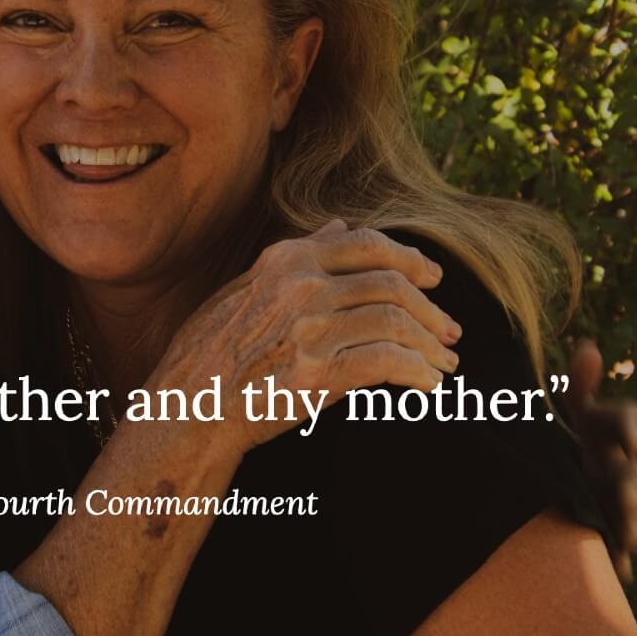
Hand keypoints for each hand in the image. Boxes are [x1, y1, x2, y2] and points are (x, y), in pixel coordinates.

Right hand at [150, 220, 462, 457]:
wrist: (185, 408)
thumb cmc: (209, 352)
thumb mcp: (244, 288)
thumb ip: (296, 257)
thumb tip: (340, 227)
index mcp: (285, 261)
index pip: (367, 245)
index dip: (410, 259)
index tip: (433, 279)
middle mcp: (301, 287)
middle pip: (391, 284)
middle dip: (431, 309)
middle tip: (451, 330)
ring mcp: (309, 329)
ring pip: (396, 323)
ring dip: (431, 345)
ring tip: (445, 363)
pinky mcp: (317, 374)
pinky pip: (387, 363)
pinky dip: (417, 372)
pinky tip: (428, 385)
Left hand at [567, 339, 636, 582]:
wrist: (547, 495)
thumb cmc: (560, 444)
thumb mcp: (568, 417)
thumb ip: (578, 386)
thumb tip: (589, 346)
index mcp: (602, 434)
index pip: (626, 421)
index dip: (633, 427)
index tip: (634, 439)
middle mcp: (615, 470)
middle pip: (633, 477)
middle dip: (634, 484)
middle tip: (628, 488)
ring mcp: (612, 507)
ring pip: (629, 516)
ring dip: (631, 522)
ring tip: (628, 532)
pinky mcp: (604, 540)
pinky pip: (615, 554)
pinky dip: (617, 561)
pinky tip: (617, 568)